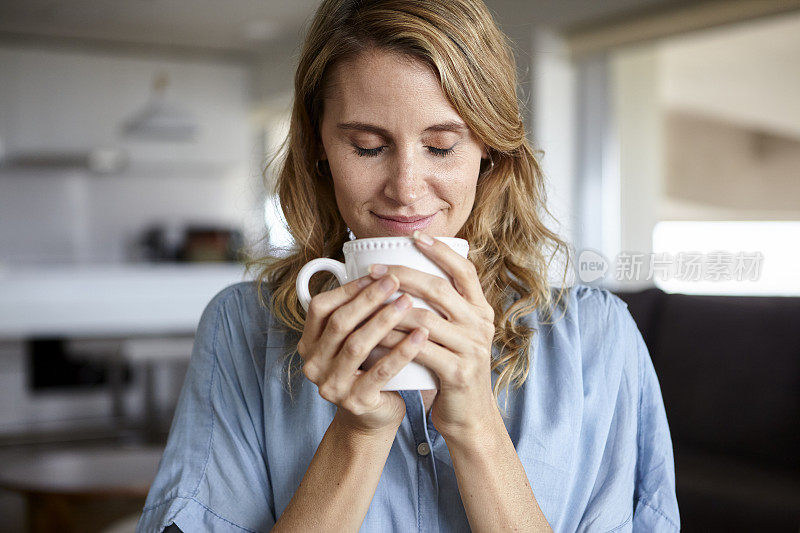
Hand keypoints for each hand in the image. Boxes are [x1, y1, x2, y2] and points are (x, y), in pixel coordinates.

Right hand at [297, 273, 428, 435]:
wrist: (373, 417)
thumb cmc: (367, 369)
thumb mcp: (353, 340)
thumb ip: (356, 314)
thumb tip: (381, 270)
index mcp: (309, 344)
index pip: (321, 307)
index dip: (349, 288)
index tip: (378, 273)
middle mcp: (313, 364)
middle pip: (340, 323)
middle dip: (369, 299)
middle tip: (396, 281)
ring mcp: (331, 385)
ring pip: (357, 345)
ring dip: (385, 320)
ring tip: (410, 303)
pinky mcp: (355, 402)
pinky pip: (380, 372)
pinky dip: (402, 351)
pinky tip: (421, 336)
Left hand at [370, 231, 497, 441]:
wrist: (470, 417)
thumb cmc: (452, 369)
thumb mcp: (456, 334)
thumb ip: (442, 309)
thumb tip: (406, 277)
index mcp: (481, 310)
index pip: (465, 271)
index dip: (441, 252)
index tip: (415, 237)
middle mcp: (481, 325)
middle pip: (439, 289)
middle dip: (403, 275)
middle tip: (375, 269)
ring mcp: (472, 349)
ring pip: (424, 319)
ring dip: (390, 308)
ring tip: (366, 300)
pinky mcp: (458, 372)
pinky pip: (419, 350)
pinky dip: (392, 341)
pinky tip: (372, 336)